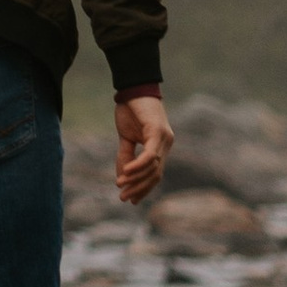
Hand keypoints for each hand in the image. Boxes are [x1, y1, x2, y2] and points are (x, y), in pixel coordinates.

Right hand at [115, 89, 171, 206]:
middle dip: (139, 189)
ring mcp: (164, 138)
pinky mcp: (158, 132)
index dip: (144, 188)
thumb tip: (122, 177)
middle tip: (123, 198)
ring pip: (153, 168)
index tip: (131, 200)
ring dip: (136, 179)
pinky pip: (149, 155)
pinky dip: (138, 166)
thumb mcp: (126, 137)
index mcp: (161, 147)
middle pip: (156, 175)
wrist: (133, 87)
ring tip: (120, 185)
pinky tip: (125, 172)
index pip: (155, 174)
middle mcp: (167, 144)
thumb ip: (126, 156)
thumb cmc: (130, 109)